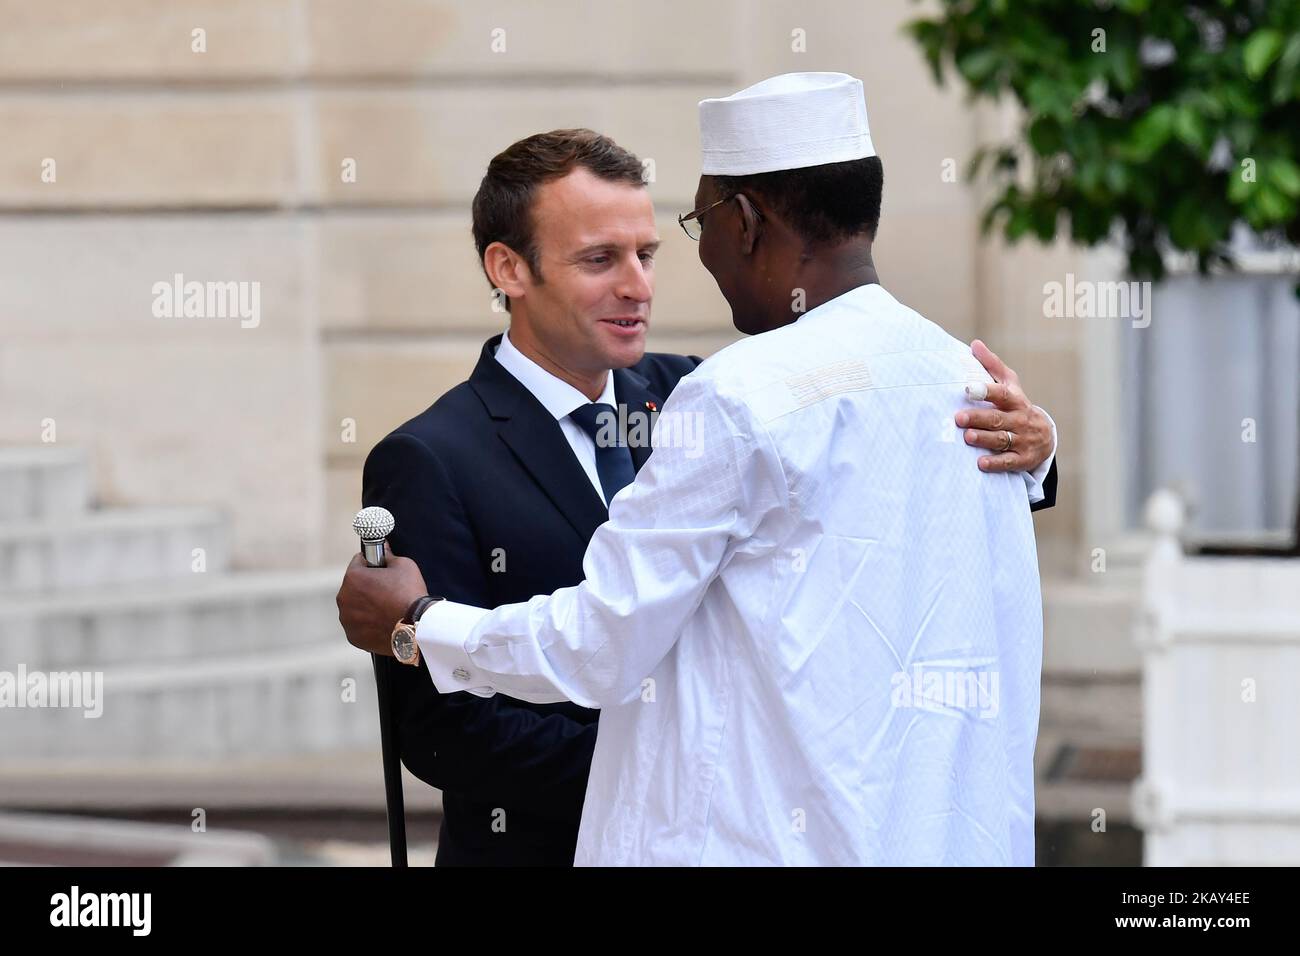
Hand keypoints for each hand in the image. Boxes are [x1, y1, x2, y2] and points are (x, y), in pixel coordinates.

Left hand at [336, 548, 427, 655]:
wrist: (417, 627)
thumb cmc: (409, 593)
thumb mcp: (404, 565)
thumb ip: (388, 555)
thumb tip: (383, 548)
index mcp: (353, 577)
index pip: (359, 562)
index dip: (372, 563)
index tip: (381, 569)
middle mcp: (343, 598)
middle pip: (354, 586)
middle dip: (367, 586)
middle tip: (387, 591)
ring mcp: (347, 619)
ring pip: (354, 607)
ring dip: (365, 606)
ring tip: (385, 609)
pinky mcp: (353, 636)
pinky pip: (358, 625)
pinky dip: (367, 624)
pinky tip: (382, 622)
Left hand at [956, 339, 1054, 473]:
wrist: (1045, 437)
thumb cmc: (1017, 406)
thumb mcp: (1010, 385)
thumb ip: (992, 366)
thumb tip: (974, 344)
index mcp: (1015, 400)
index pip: (1001, 394)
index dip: (985, 391)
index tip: (967, 389)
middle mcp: (1019, 420)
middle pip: (997, 419)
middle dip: (978, 418)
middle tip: (959, 418)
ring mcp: (1022, 440)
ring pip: (1002, 439)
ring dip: (984, 439)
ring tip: (968, 437)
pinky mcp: (1022, 459)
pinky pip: (1008, 462)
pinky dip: (995, 463)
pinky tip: (980, 463)